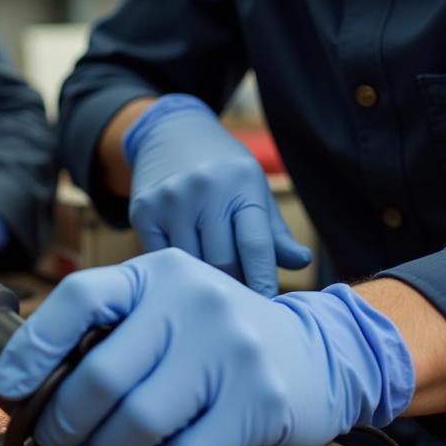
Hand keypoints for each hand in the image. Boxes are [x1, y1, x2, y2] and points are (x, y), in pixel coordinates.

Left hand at [0, 248, 413, 445]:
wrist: (311, 351)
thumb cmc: (213, 335)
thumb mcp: (167, 308)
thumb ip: (112, 328)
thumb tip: (27, 378)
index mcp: (162, 271)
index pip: (82, 296)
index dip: (33, 344)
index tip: (7, 387)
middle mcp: (196, 298)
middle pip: (100, 376)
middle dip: (63, 421)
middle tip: (55, 436)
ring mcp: (231, 348)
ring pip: (137, 424)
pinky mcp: (258, 399)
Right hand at [123, 94, 310, 295]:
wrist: (171, 132)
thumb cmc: (224, 170)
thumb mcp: (254, 189)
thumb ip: (274, 232)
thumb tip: (302, 263)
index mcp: (242, 184)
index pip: (256, 247)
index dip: (264, 284)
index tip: (269, 313)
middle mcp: (206, 188)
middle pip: (223, 263)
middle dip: (235, 289)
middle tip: (241, 311)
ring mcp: (172, 199)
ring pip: (191, 265)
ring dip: (203, 284)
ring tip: (212, 297)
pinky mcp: (143, 210)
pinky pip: (162, 259)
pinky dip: (175, 272)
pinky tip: (182, 275)